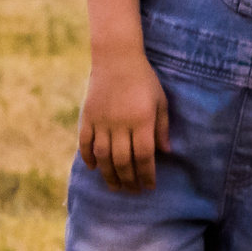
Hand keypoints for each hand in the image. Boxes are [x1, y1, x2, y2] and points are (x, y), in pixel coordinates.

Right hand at [80, 52, 168, 193]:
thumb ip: (162, 127)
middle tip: (133, 191)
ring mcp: (102, 121)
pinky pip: (85, 142)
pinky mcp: (87, 116)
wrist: (116, 58)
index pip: (145, 156)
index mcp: (142, 121)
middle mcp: (121, 124)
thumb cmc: (144, 80)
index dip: (147, 174)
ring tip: (115, 187)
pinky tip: (94, 168)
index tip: (149, 187)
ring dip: (109, 175)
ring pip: (103, 156)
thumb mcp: (160, 101)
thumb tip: (166, 153)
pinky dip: (88, 157)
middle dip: (129, 180)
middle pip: (123, 161)